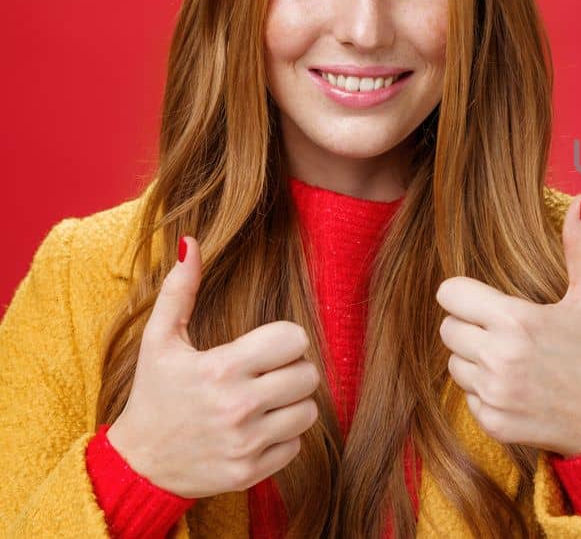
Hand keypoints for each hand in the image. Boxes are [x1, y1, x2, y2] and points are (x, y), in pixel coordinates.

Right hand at [106, 236, 320, 498]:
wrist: (139, 464)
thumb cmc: (154, 394)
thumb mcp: (158, 341)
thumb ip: (179, 291)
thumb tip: (190, 242)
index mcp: (220, 369)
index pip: (294, 340)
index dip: (284, 340)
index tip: (266, 348)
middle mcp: (236, 408)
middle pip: (308, 375)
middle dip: (290, 371)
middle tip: (265, 375)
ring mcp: (245, 443)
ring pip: (309, 411)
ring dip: (291, 405)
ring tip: (262, 402)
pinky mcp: (251, 472)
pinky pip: (296, 445)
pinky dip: (282, 438)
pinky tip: (255, 431)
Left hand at [436, 193, 580, 457]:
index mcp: (516, 320)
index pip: (449, 294)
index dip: (466, 294)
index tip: (488, 301)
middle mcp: (497, 358)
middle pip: (447, 328)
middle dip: (471, 326)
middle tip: (507, 332)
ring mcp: (492, 393)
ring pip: (453, 363)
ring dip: (475, 360)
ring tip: (514, 360)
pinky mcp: (491, 422)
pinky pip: (467, 396)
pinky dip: (486, 392)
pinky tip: (518, 388)